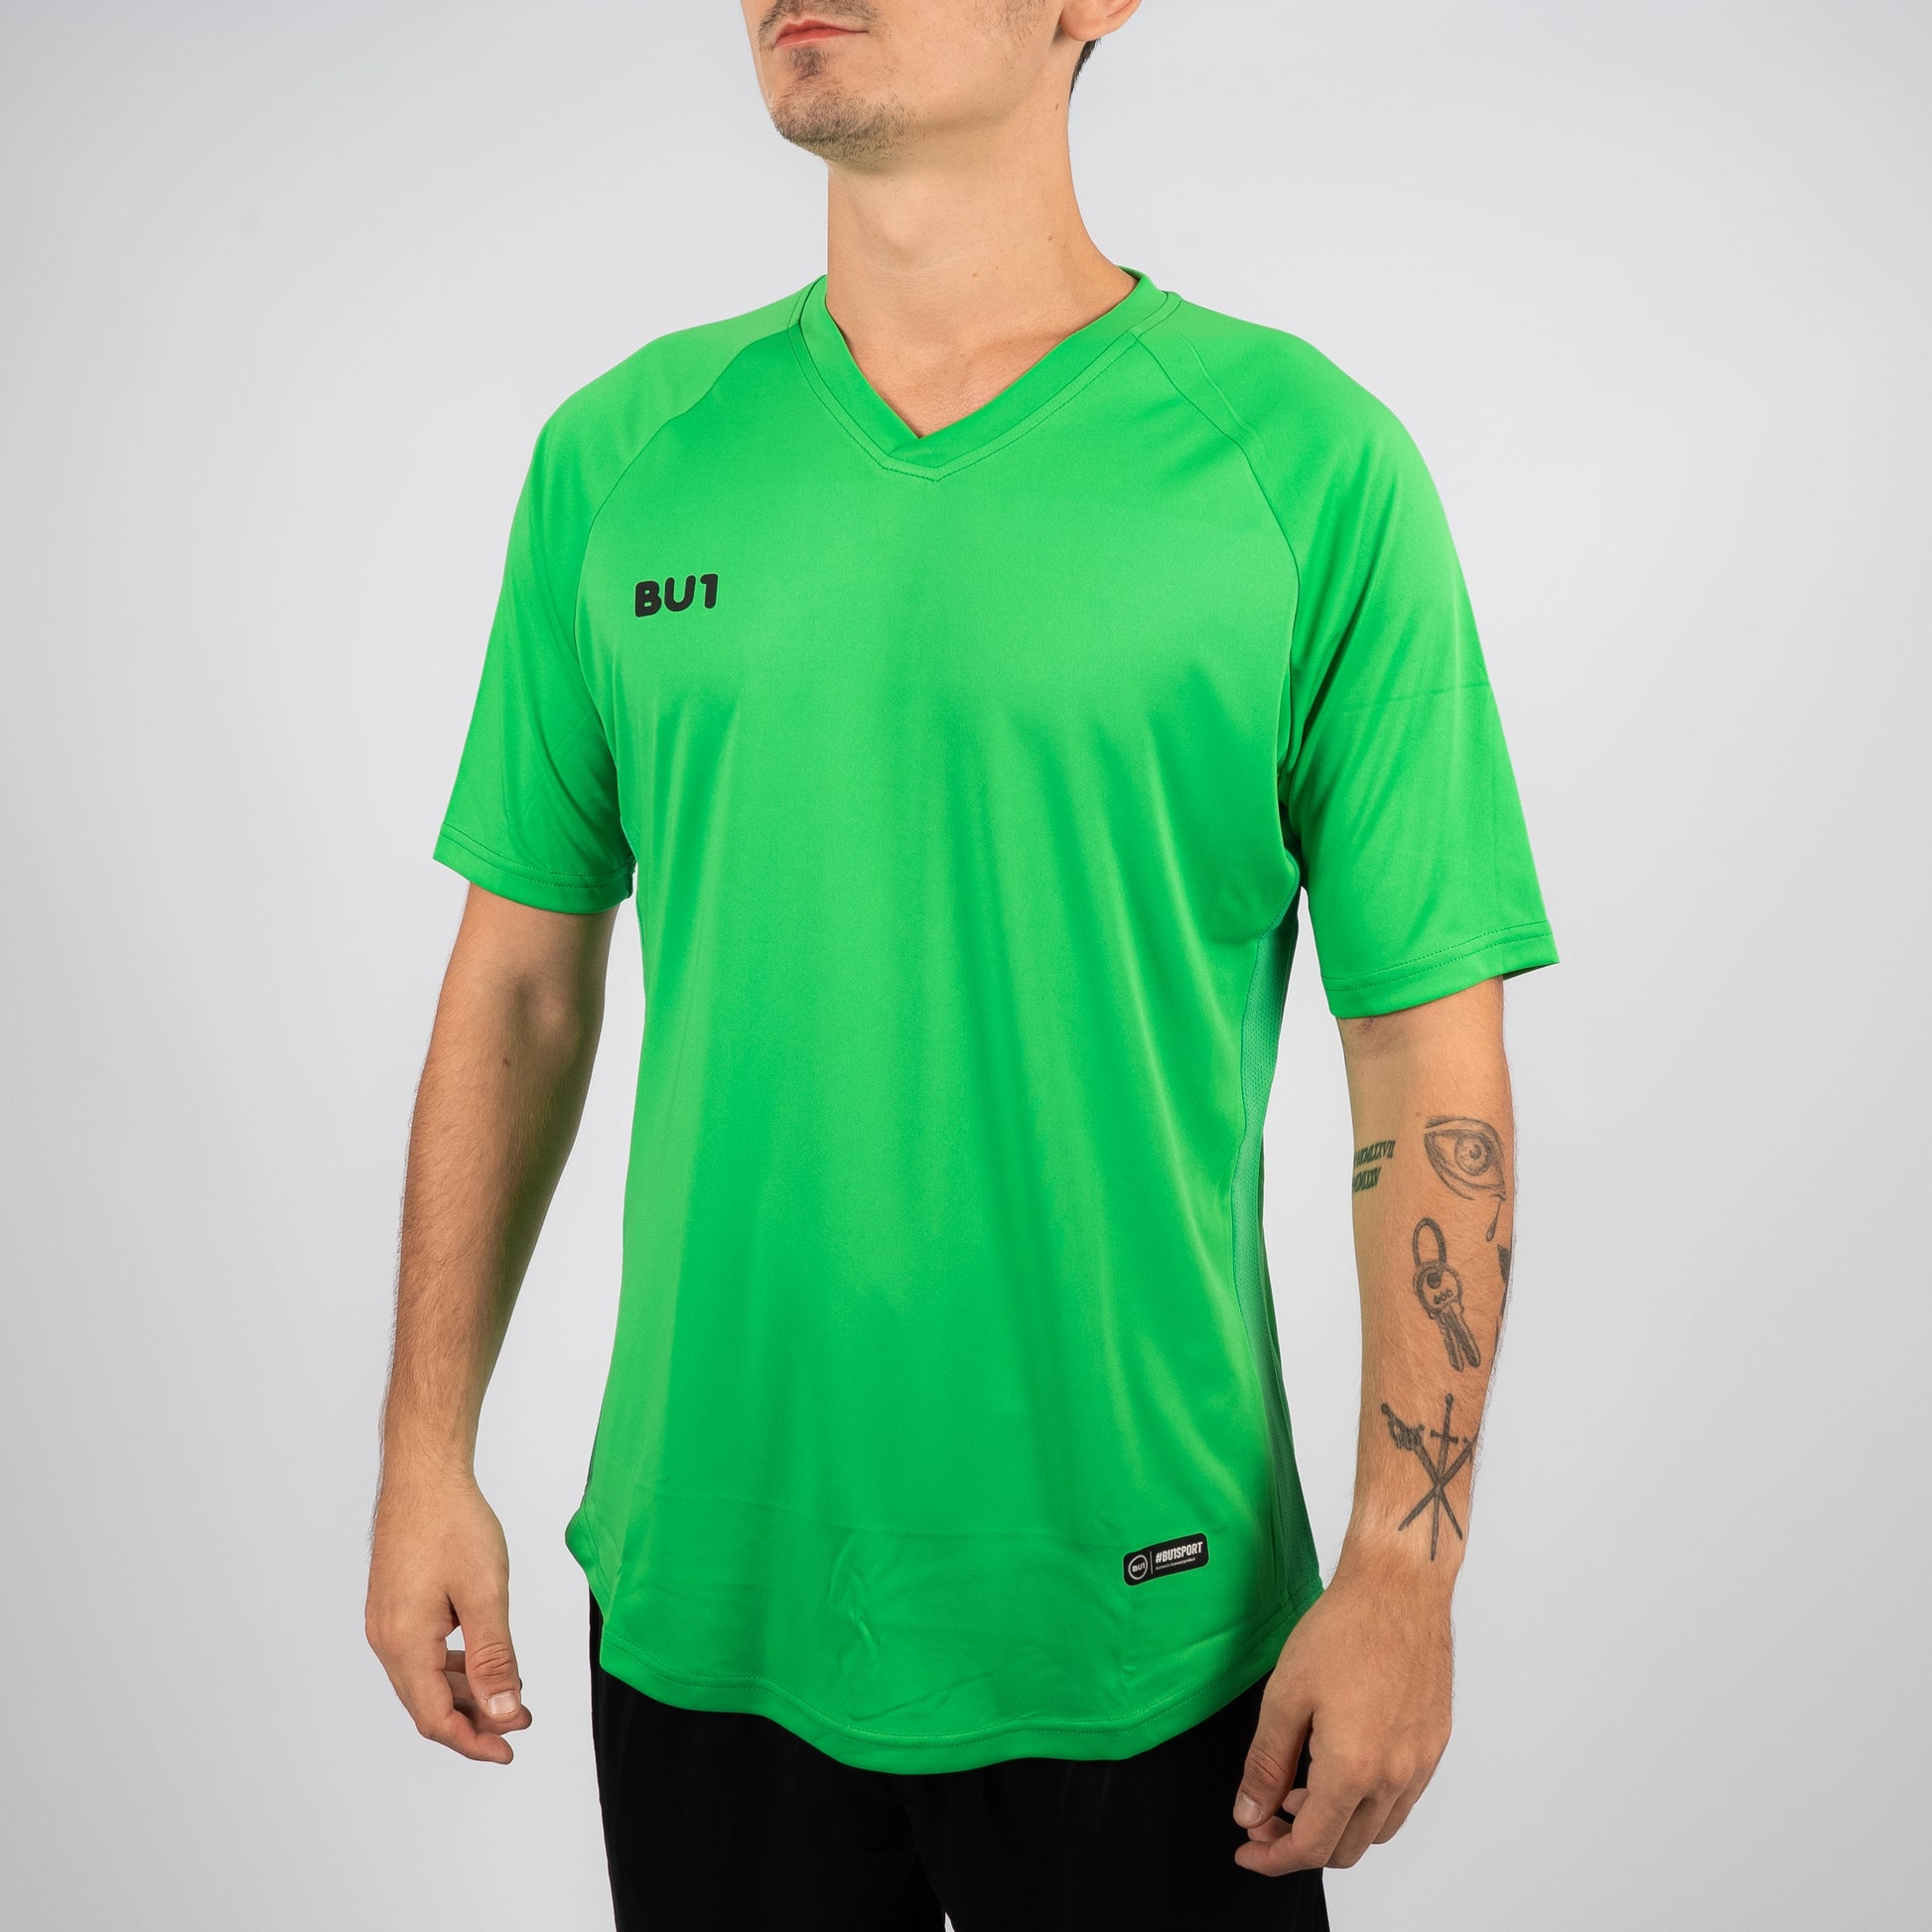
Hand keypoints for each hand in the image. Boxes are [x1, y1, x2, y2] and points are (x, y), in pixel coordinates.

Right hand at [365, 1472, 531, 1763]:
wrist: (424, 1474)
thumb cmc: (453, 1525)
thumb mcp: (485, 1594)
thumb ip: (494, 1658)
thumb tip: (503, 1714)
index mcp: (404, 1644)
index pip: (435, 1718)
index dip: (473, 1742)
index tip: (510, 1750)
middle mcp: (387, 1640)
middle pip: (427, 1704)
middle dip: (475, 1721)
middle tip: (520, 1722)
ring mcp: (387, 1622)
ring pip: (425, 1680)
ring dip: (465, 1694)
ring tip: (509, 1695)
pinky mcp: (395, 1606)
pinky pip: (422, 1655)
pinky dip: (453, 1667)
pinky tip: (482, 1661)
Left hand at [1230, 1555, 1452, 1871]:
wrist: (1398, 1589)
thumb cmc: (1344, 1630)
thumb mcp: (1285, 1696)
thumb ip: (1265, 1764)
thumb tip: (1250, 1813)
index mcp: (1353, 1769)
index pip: (1312, 1847)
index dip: (1273, 1857)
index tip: (1248, 1848)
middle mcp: (1394, 1777)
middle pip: (1345, 1848)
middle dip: (1299, 1844)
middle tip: (1266, 1815)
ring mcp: (1420, 1764)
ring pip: (1376, 1829)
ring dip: (1335, 1825)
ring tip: (1299, 1789)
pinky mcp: (1433, 1745)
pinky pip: (1400, 1799)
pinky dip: (1366, 1803)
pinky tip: (1339, 1767)